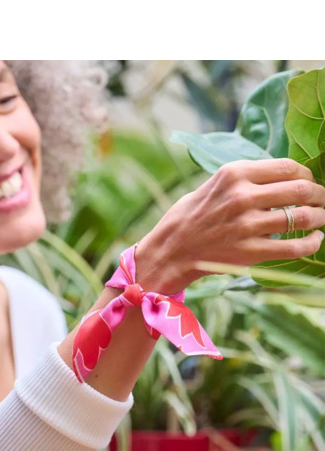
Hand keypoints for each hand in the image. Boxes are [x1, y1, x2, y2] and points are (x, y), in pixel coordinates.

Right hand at [136, 158, 324, 293]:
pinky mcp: (249, 252)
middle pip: (300, 189)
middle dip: (319, 195)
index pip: (288, 167)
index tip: (309, 183)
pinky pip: (293, 247)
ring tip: (321, 219)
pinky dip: (311, 243)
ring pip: (301, 217)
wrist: (172, 249)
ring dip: (319, 218)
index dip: (307, 175)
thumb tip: (283, 178)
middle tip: (321, 201)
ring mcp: (246, 225)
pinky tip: (315, 240)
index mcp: (234, 173)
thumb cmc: (191, 215)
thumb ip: (246, 179)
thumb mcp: (214, 184)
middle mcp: (242, 196)